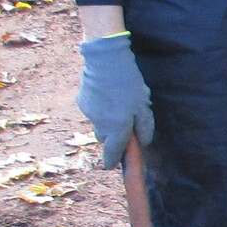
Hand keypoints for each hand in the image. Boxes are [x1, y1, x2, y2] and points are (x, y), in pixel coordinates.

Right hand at [76, 34, 153, 169]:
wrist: (105, 60)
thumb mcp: (143, 106)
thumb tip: (142, 143)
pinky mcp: (82, 101)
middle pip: (105, 138)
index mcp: (117, 127)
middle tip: (123, 125)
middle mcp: (100, 124)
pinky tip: (107, 93)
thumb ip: (145, 127)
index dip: (112, 160)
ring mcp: (89, 113)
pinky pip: (92, 110)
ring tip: (117, 102)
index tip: (111, 166)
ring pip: (98, 123)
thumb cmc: (128, 83)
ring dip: (107, 120)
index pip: (113, 152)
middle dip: (112, 137)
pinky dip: (99, 108)